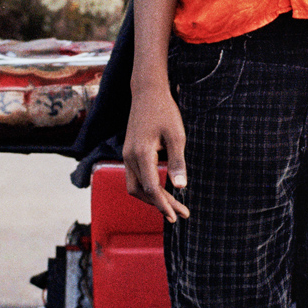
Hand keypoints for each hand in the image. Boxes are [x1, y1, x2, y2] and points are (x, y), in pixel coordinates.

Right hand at [124, 80, 188, 221]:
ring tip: (171, 205)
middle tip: (180, 213)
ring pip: (135, 187)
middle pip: (141, 192)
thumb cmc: (165, 111)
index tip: (177, 215)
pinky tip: (162, 189)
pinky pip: (134, 177)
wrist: (147, 92)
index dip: (164, 204)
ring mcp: (126, 155)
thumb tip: (181, 187)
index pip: (151, 188)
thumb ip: (178, 162)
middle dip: (160, 205)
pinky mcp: (128, 152)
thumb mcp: (177, 136)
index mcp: (142, 153)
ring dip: (151, 198)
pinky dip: (147, 188)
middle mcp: (129, 156)